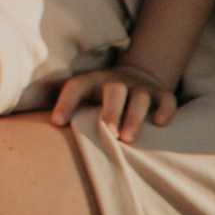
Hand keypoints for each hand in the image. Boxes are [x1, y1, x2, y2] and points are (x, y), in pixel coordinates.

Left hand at [50, 59, 178, 138]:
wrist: (137, 76)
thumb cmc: (100, 99)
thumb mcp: (84, 99)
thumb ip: (70, 113)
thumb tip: (47, 136)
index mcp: (93, 82)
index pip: (77, 86)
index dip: (66, 102)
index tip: (57, 122)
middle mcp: (117, 82)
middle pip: (114, 90)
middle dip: (111, 111)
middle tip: (109, 133)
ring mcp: (141, 87)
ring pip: (140, 97)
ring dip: (134, 116)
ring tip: (129, 138)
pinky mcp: (161, 94)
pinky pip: (166, 99)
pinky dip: (165, 110)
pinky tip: (159, 123)